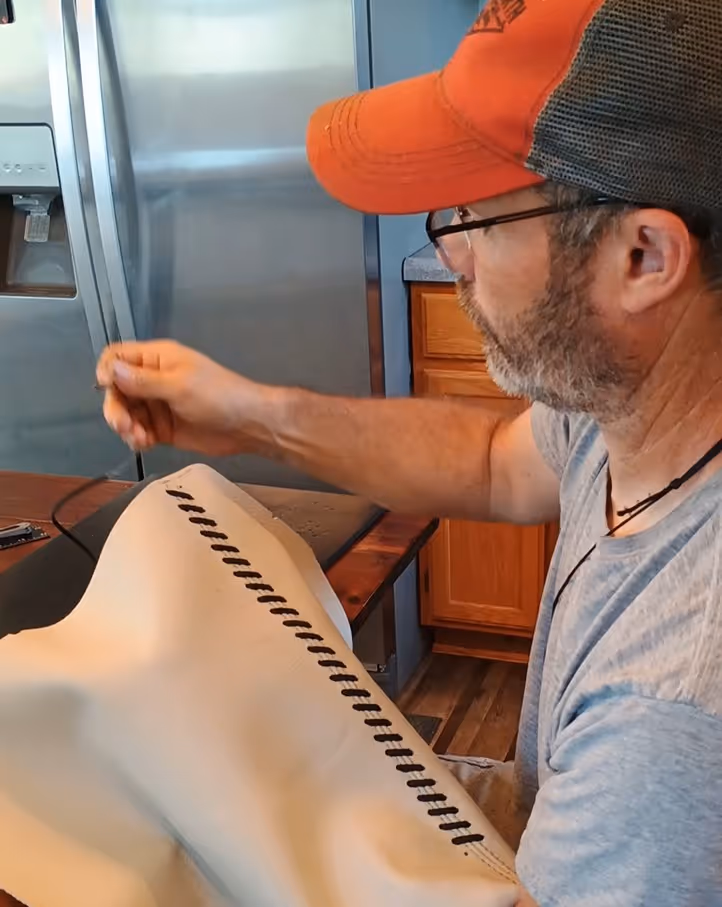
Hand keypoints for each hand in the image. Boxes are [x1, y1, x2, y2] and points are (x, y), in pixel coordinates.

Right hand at [96, 340, 278, 456]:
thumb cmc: (217, 396)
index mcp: (156, 359)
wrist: (247, 425)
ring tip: (140, 439)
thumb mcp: (179, 385)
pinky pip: (138, 431)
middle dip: (116, 407)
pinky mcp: (162, 428)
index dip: (107, 371)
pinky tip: (144, 444)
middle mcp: (152, 379)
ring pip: (125, 413)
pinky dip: (136, 438)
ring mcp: (157, 404)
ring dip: (125, 427)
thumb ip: (143, 381)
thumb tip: (111, 370)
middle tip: (125, 426)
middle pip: (116, 389)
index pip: (117, 356)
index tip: (109, 389)